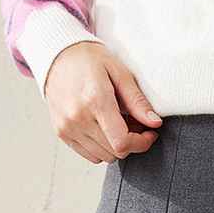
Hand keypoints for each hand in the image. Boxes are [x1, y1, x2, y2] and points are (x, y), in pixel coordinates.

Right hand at [43, 40, 162, 162]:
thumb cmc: (90, 60)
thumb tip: (154, 122)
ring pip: (102, 156)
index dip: (142, 143)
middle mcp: (78, 118)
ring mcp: (67, 127)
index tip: (150, 133)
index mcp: (96, 100)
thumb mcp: (119, 72)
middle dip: (133, 142)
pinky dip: (101, 147)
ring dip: (117, 145)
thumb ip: (137, 100)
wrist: (59, 56)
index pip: (121, 142)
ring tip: (121, 123)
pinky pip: (88, 154)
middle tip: (138, 123)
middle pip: (114, 152)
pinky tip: (106, 127)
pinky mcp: (61, 133)